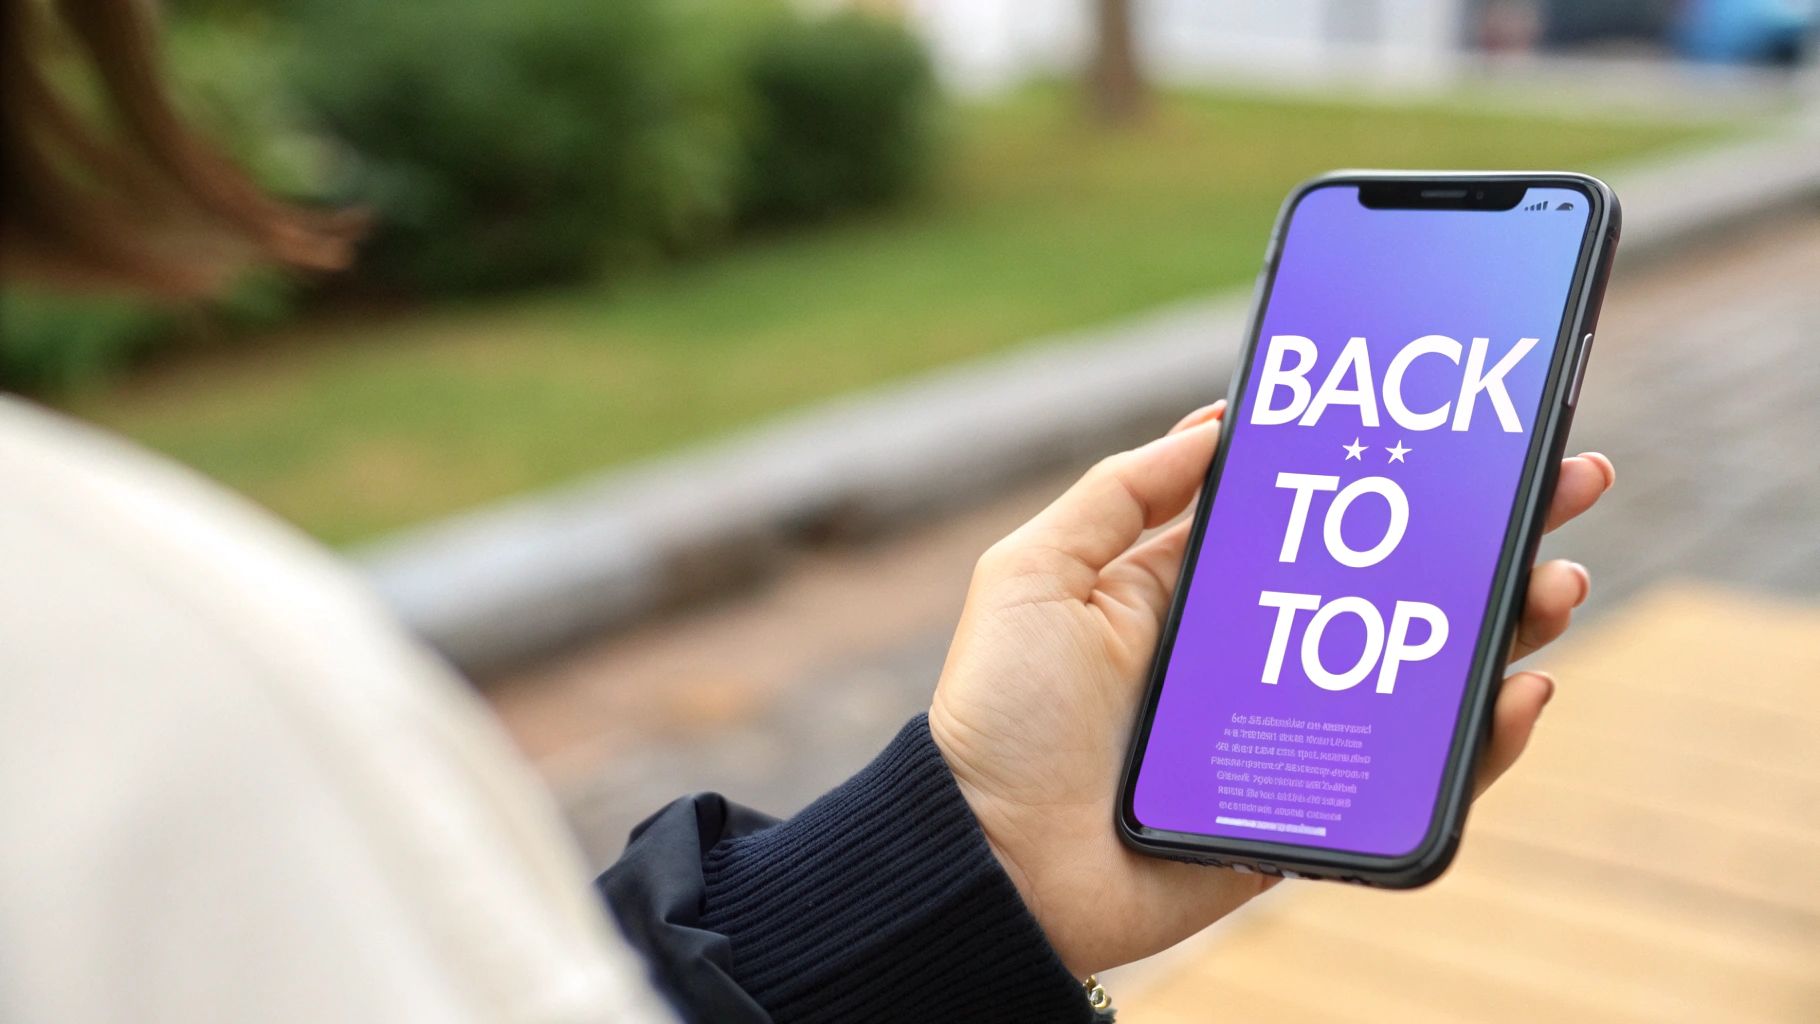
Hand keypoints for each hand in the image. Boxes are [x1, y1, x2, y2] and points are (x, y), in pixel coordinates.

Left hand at [928, 402, 1613, 975]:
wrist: (993, 862)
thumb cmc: (998, 717)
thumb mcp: (1034, 574)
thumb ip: (1119, 492)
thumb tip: (1220, 423)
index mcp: (1196, 592)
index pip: (1318, 520)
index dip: (1389, 476)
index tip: (1463, 430)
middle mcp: (1258, 654)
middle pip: (1394, 587)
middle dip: (1484, 536)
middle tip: (1562, 484)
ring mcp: (1294, 732)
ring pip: (1424, 672)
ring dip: (1505, 624)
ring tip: (1554, 583)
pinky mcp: (1315, 809)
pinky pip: (1414, 774)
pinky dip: (1481, 742)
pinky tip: (1516, 694)